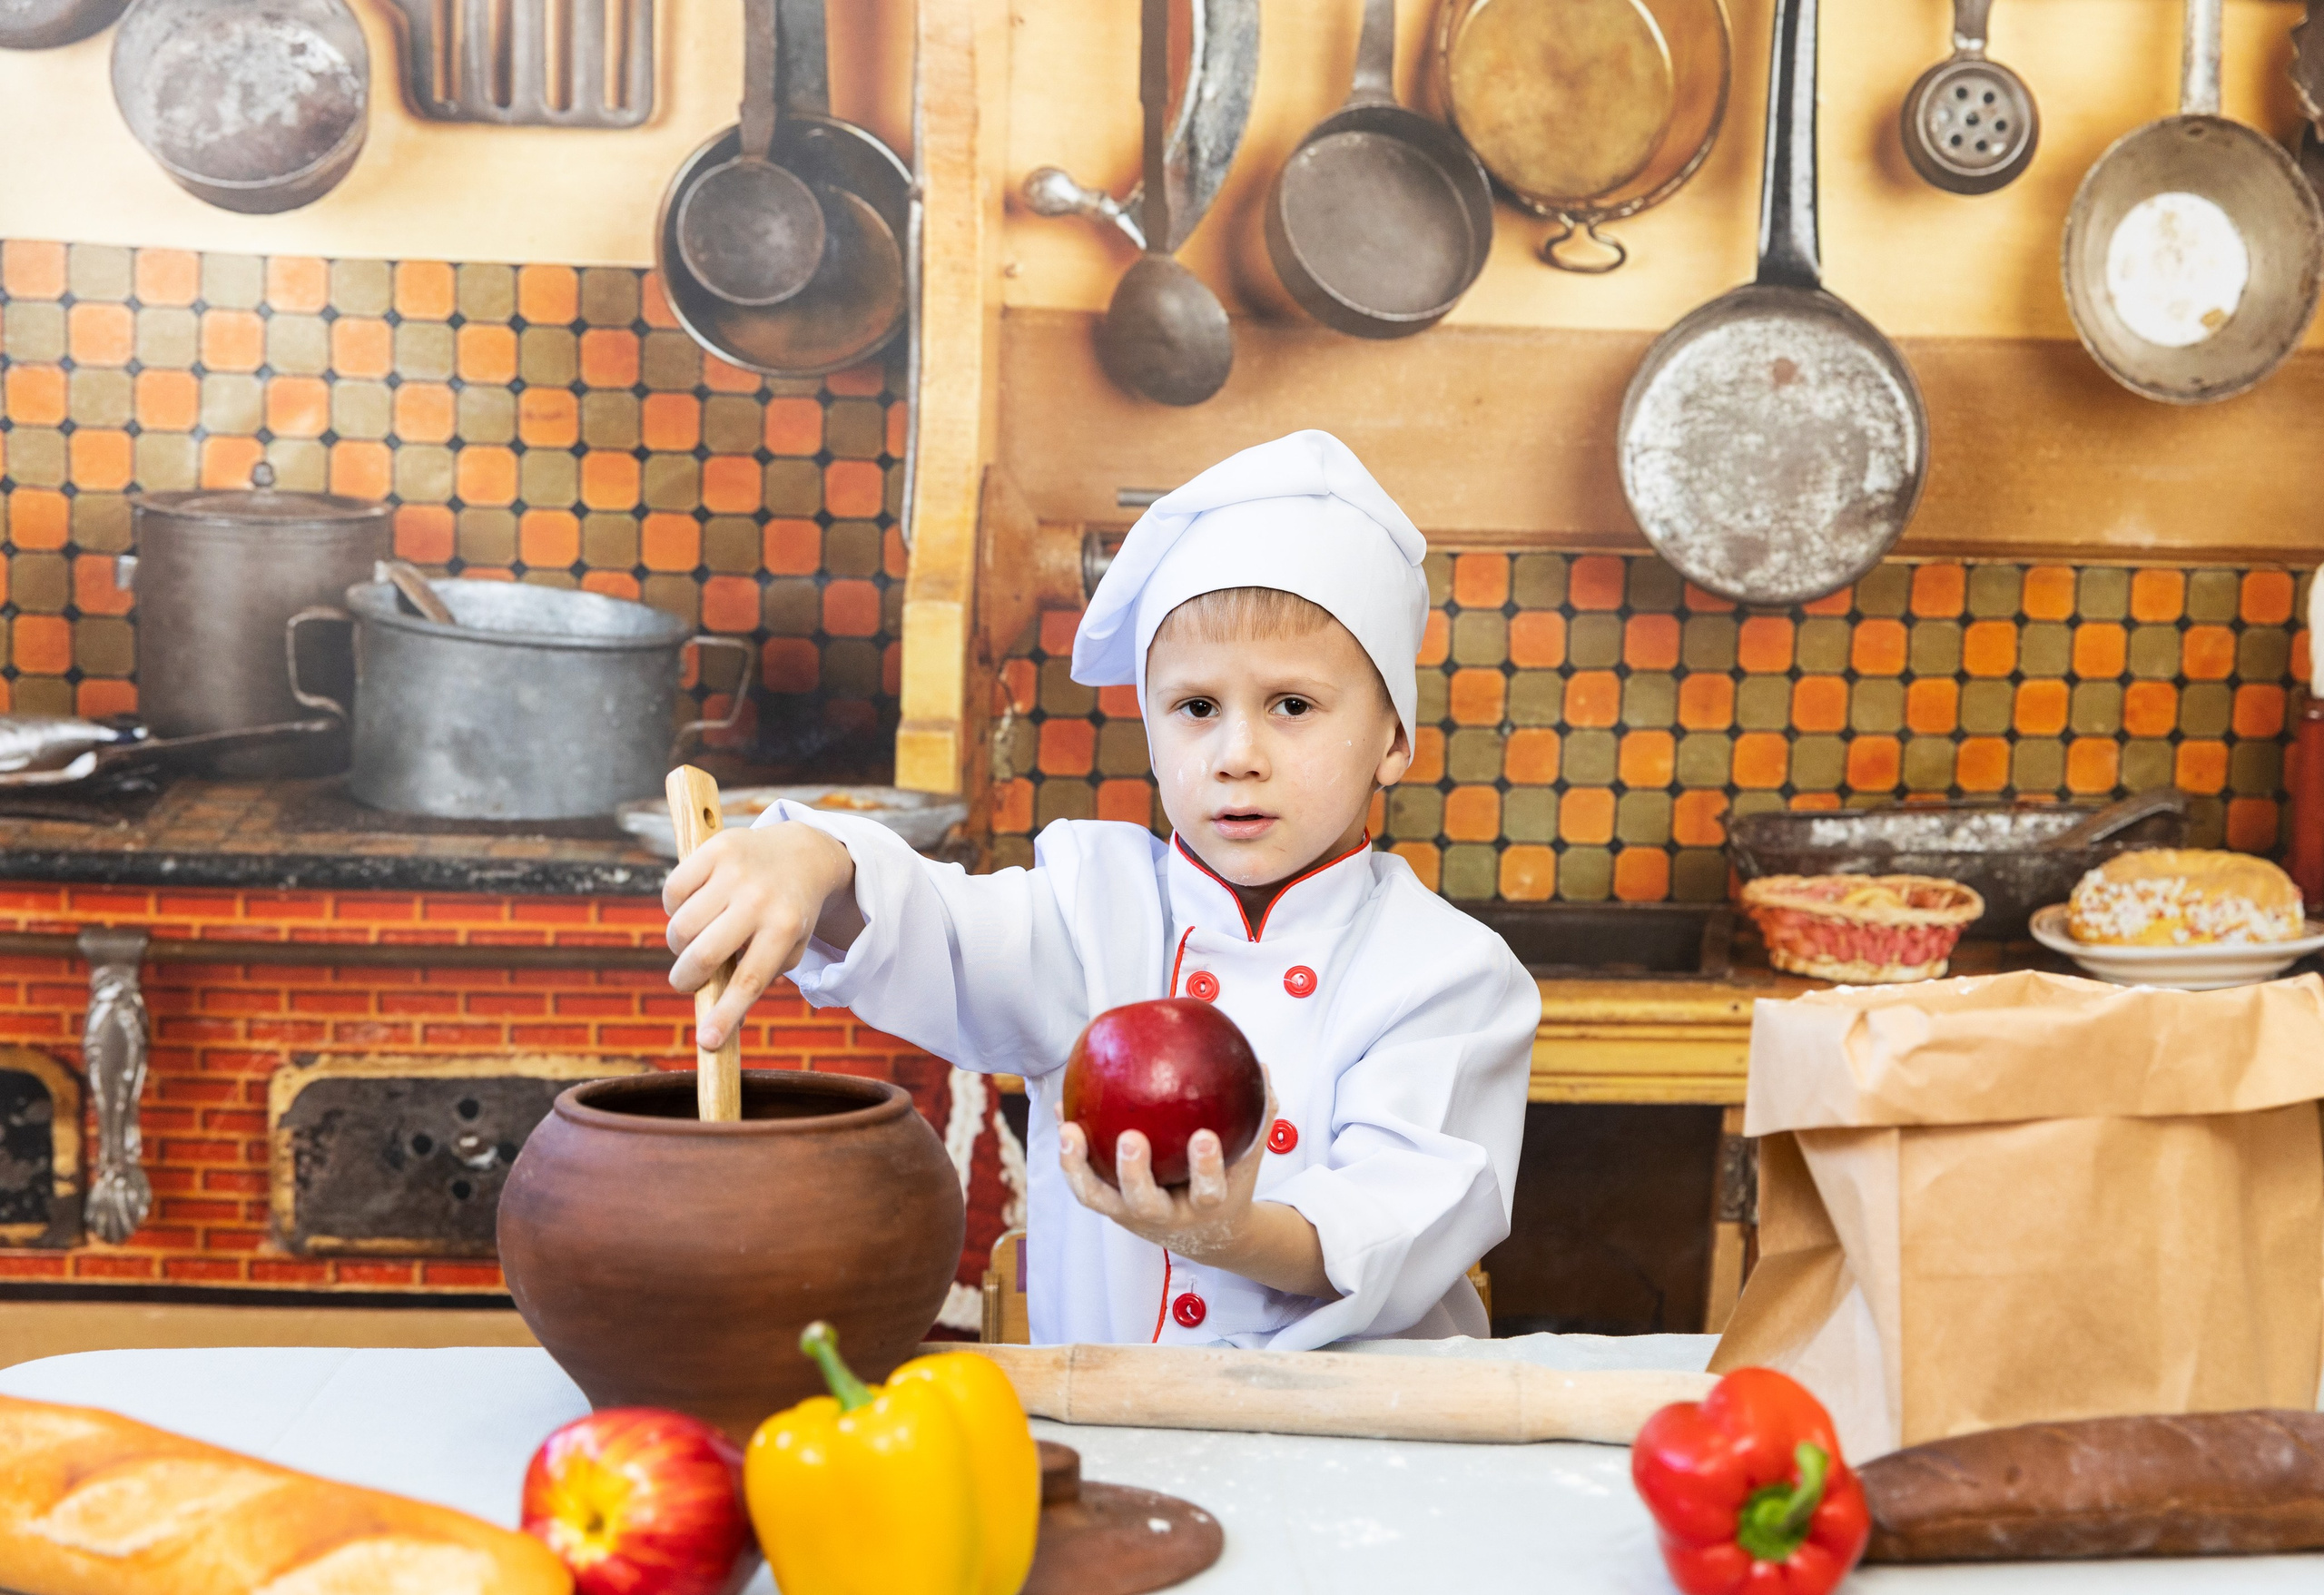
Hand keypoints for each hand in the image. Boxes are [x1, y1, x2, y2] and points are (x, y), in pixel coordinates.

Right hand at [662, 822, 859, 1048]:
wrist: (802, 853)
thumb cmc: (787, 914)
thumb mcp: (789, 948)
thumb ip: (758, 981)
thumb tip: (721, 1027)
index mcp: (784, 929)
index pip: (749, 981)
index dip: (725, 1015)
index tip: (706, 1042)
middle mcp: (760, 899)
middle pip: (704, 956)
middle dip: (685, 979)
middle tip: (685, 982)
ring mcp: (736, 872)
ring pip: (681, 927)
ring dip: (679, 944)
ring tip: (694, 941)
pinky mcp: (715, 849)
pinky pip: (672, 891)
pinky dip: (673, 908)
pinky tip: (692, 907)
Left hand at [1056, 1089, 1273, 1265]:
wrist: (1208, 1236)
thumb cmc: (1227, 1184)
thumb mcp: (1247, 1158)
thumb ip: (1257, 1117)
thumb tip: (1261, 1067)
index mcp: (1205, 1205)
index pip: (1208, 1191)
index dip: (1205, 1168)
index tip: (1204, 1136)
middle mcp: (1164, 1216)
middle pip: (1145, 1203)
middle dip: (1135, 1173)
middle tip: (1130, 1137)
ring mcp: (1131, 1214)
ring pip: (1100, 1199)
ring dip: (1080, 1167)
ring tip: (1069, 1131)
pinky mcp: (1109, 1207)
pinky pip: (1084, 1182)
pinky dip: (1070, 1152)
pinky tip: (1062, 1112)